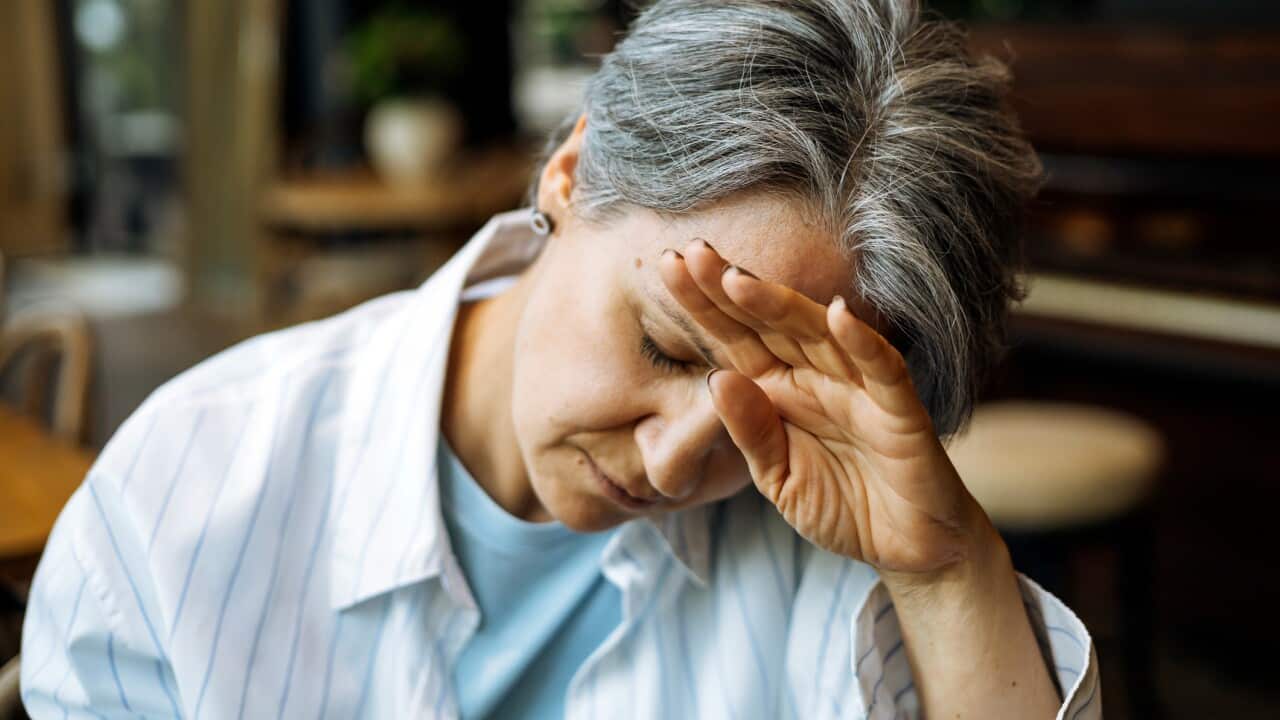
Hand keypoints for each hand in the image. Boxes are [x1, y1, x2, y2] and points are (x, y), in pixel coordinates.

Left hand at [659, 239, 989, 576]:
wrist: (907, 550)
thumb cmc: (844, 506)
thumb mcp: (778, 478)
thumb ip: (750, 433)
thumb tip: (717, 377)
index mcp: (781, 389)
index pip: (737, 338)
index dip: (704, 305)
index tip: (668, 267)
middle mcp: (817, 377)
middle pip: (769, 322)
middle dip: (730, 288)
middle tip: (692, 253)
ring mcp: (860, 388)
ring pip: (818, 334)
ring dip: (780, 305)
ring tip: (735, 280)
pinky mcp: (901, 412)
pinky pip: (883, 369)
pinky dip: (864, 343)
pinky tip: (838, 315)